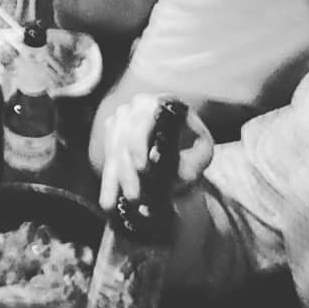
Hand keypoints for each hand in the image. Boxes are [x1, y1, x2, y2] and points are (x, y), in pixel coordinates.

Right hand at [99, 95, 213, 209]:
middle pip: (125, 138)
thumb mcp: (201, 153)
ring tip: (123, 204)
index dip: (139, 144)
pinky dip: (108, 183)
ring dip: (118, 180)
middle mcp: (136, 107)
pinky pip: (108, 161)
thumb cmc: (193, 150)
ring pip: (115, 152)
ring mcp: (121, 119)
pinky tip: (107, 204)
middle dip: (128, 171)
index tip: (142, 169)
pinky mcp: (112, 136)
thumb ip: (190, 158)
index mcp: (162, 103)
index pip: (143, 120)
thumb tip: (170, 168)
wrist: (182, 150)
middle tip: (134, 197)